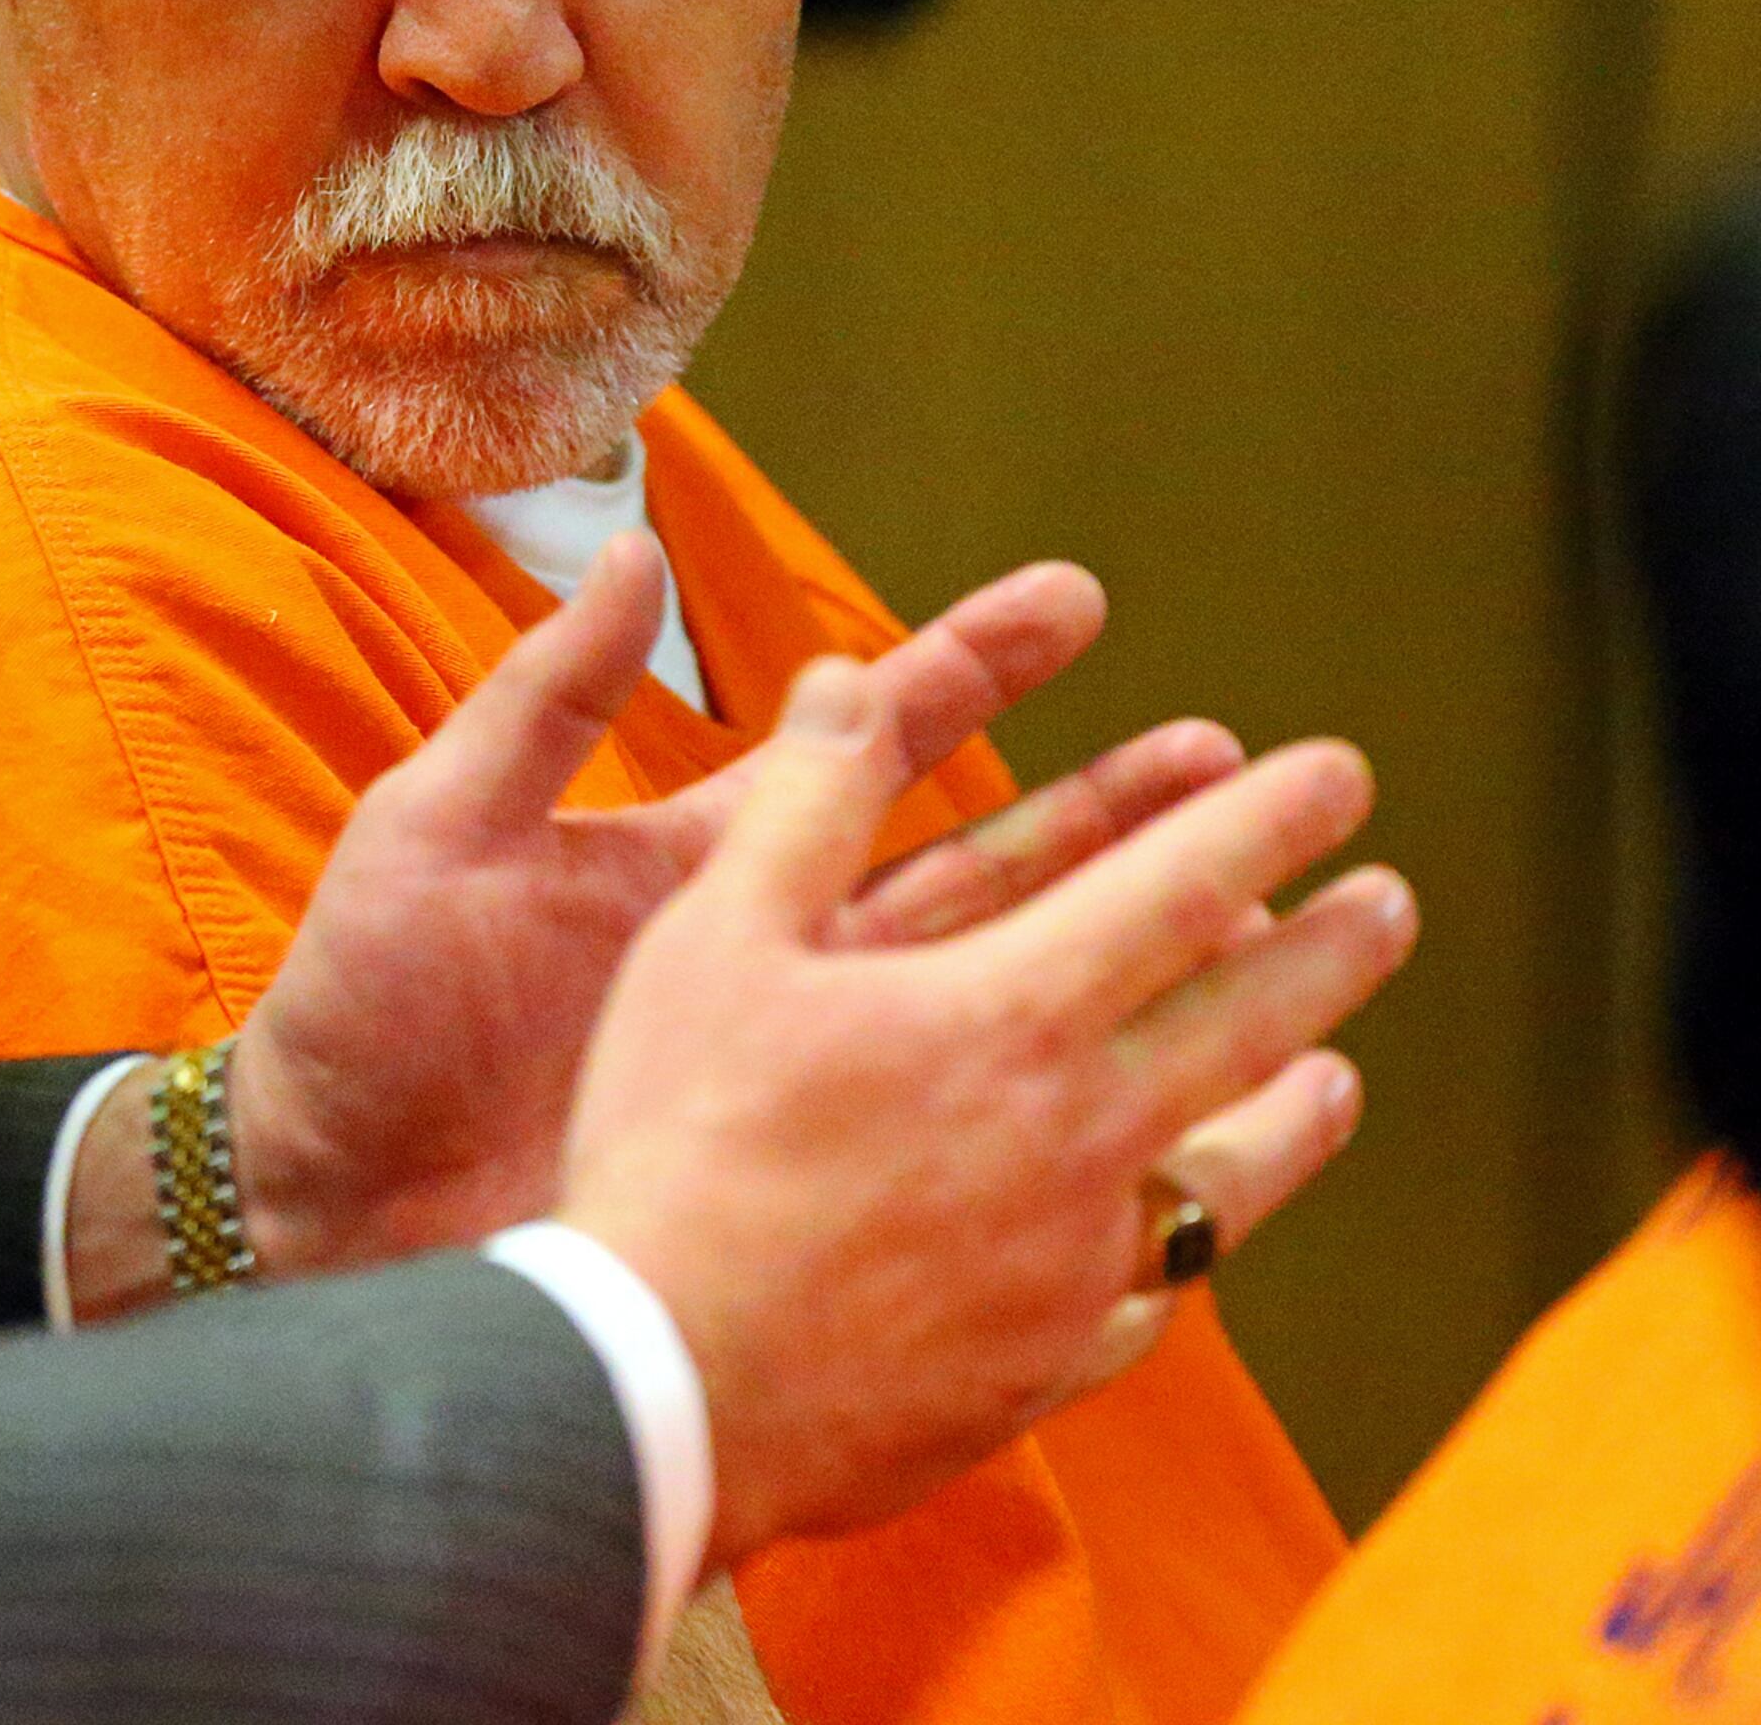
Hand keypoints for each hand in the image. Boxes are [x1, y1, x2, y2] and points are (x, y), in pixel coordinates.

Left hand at [224, 537, 1223, 1277]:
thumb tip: (627, 538)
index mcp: (694, 859)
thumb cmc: (360, 1017)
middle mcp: (764, 956)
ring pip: (992, 996)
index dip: (969, 665)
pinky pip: (948, 1141)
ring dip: (1114, 949)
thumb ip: (543, 698)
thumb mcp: (433, 831)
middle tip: (1231, 754)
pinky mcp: (787, 1173)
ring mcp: (786, 1069)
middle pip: (974, 861)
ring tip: (1254, 907)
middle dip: (1102, 804)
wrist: (317, 1205)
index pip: (862, 736)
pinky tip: (1162, 1112)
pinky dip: (1052, 1122)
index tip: (1080, 602)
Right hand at [555, 655, 1414, 1564]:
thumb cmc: (678, 1141)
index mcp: (1011, 1013)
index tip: (1339, 776)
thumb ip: (804, 802)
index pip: (1182, 888)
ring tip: (1341, 1076)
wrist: (668, 1381)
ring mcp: (1076, 1261)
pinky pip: (1152, 1298)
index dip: (1268, 820)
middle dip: (1330, 951)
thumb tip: (848, 678)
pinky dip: (1184, 1254)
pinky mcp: (1047, 1362)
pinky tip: (1186, 1244)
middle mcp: (1079, 1135)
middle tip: (1391, 903)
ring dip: (1300, 1112)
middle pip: (1248, 1025)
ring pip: (1232, 1174)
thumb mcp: (716, 938)